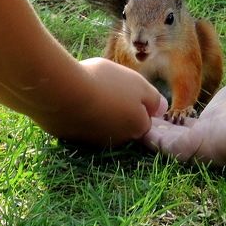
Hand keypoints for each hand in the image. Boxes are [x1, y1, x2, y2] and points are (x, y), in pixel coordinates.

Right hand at [45, 57, 167, 147]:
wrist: (63, 91)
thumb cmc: (106, 83)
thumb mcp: (138, 84)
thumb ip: (153, 98)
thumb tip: (162, 109)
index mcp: (136, 128)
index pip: (143, 118)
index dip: (136, 101)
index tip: (124, 87)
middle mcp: (116, 141)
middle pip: (122, 123)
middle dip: (117, 108)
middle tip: (106, 87)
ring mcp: (92, 141)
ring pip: (100, 124)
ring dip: (97, 111)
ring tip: (87, 90)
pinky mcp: (69, 137)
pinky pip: (78, 124)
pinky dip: (78, 113)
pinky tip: (71, 97)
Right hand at [141, 79, 225, 163]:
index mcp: (207, 129)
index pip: (185, 127)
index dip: (172, 118)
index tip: (161, 107)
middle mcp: (195, 141)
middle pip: (169, 134)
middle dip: (154, 123)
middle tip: (139, 110)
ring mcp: (184, 147)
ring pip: (159, 138)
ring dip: (146, 127)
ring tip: (131, 114)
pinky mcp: (175, 149)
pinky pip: (155, 142)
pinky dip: (144, 133)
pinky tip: (133, 121)